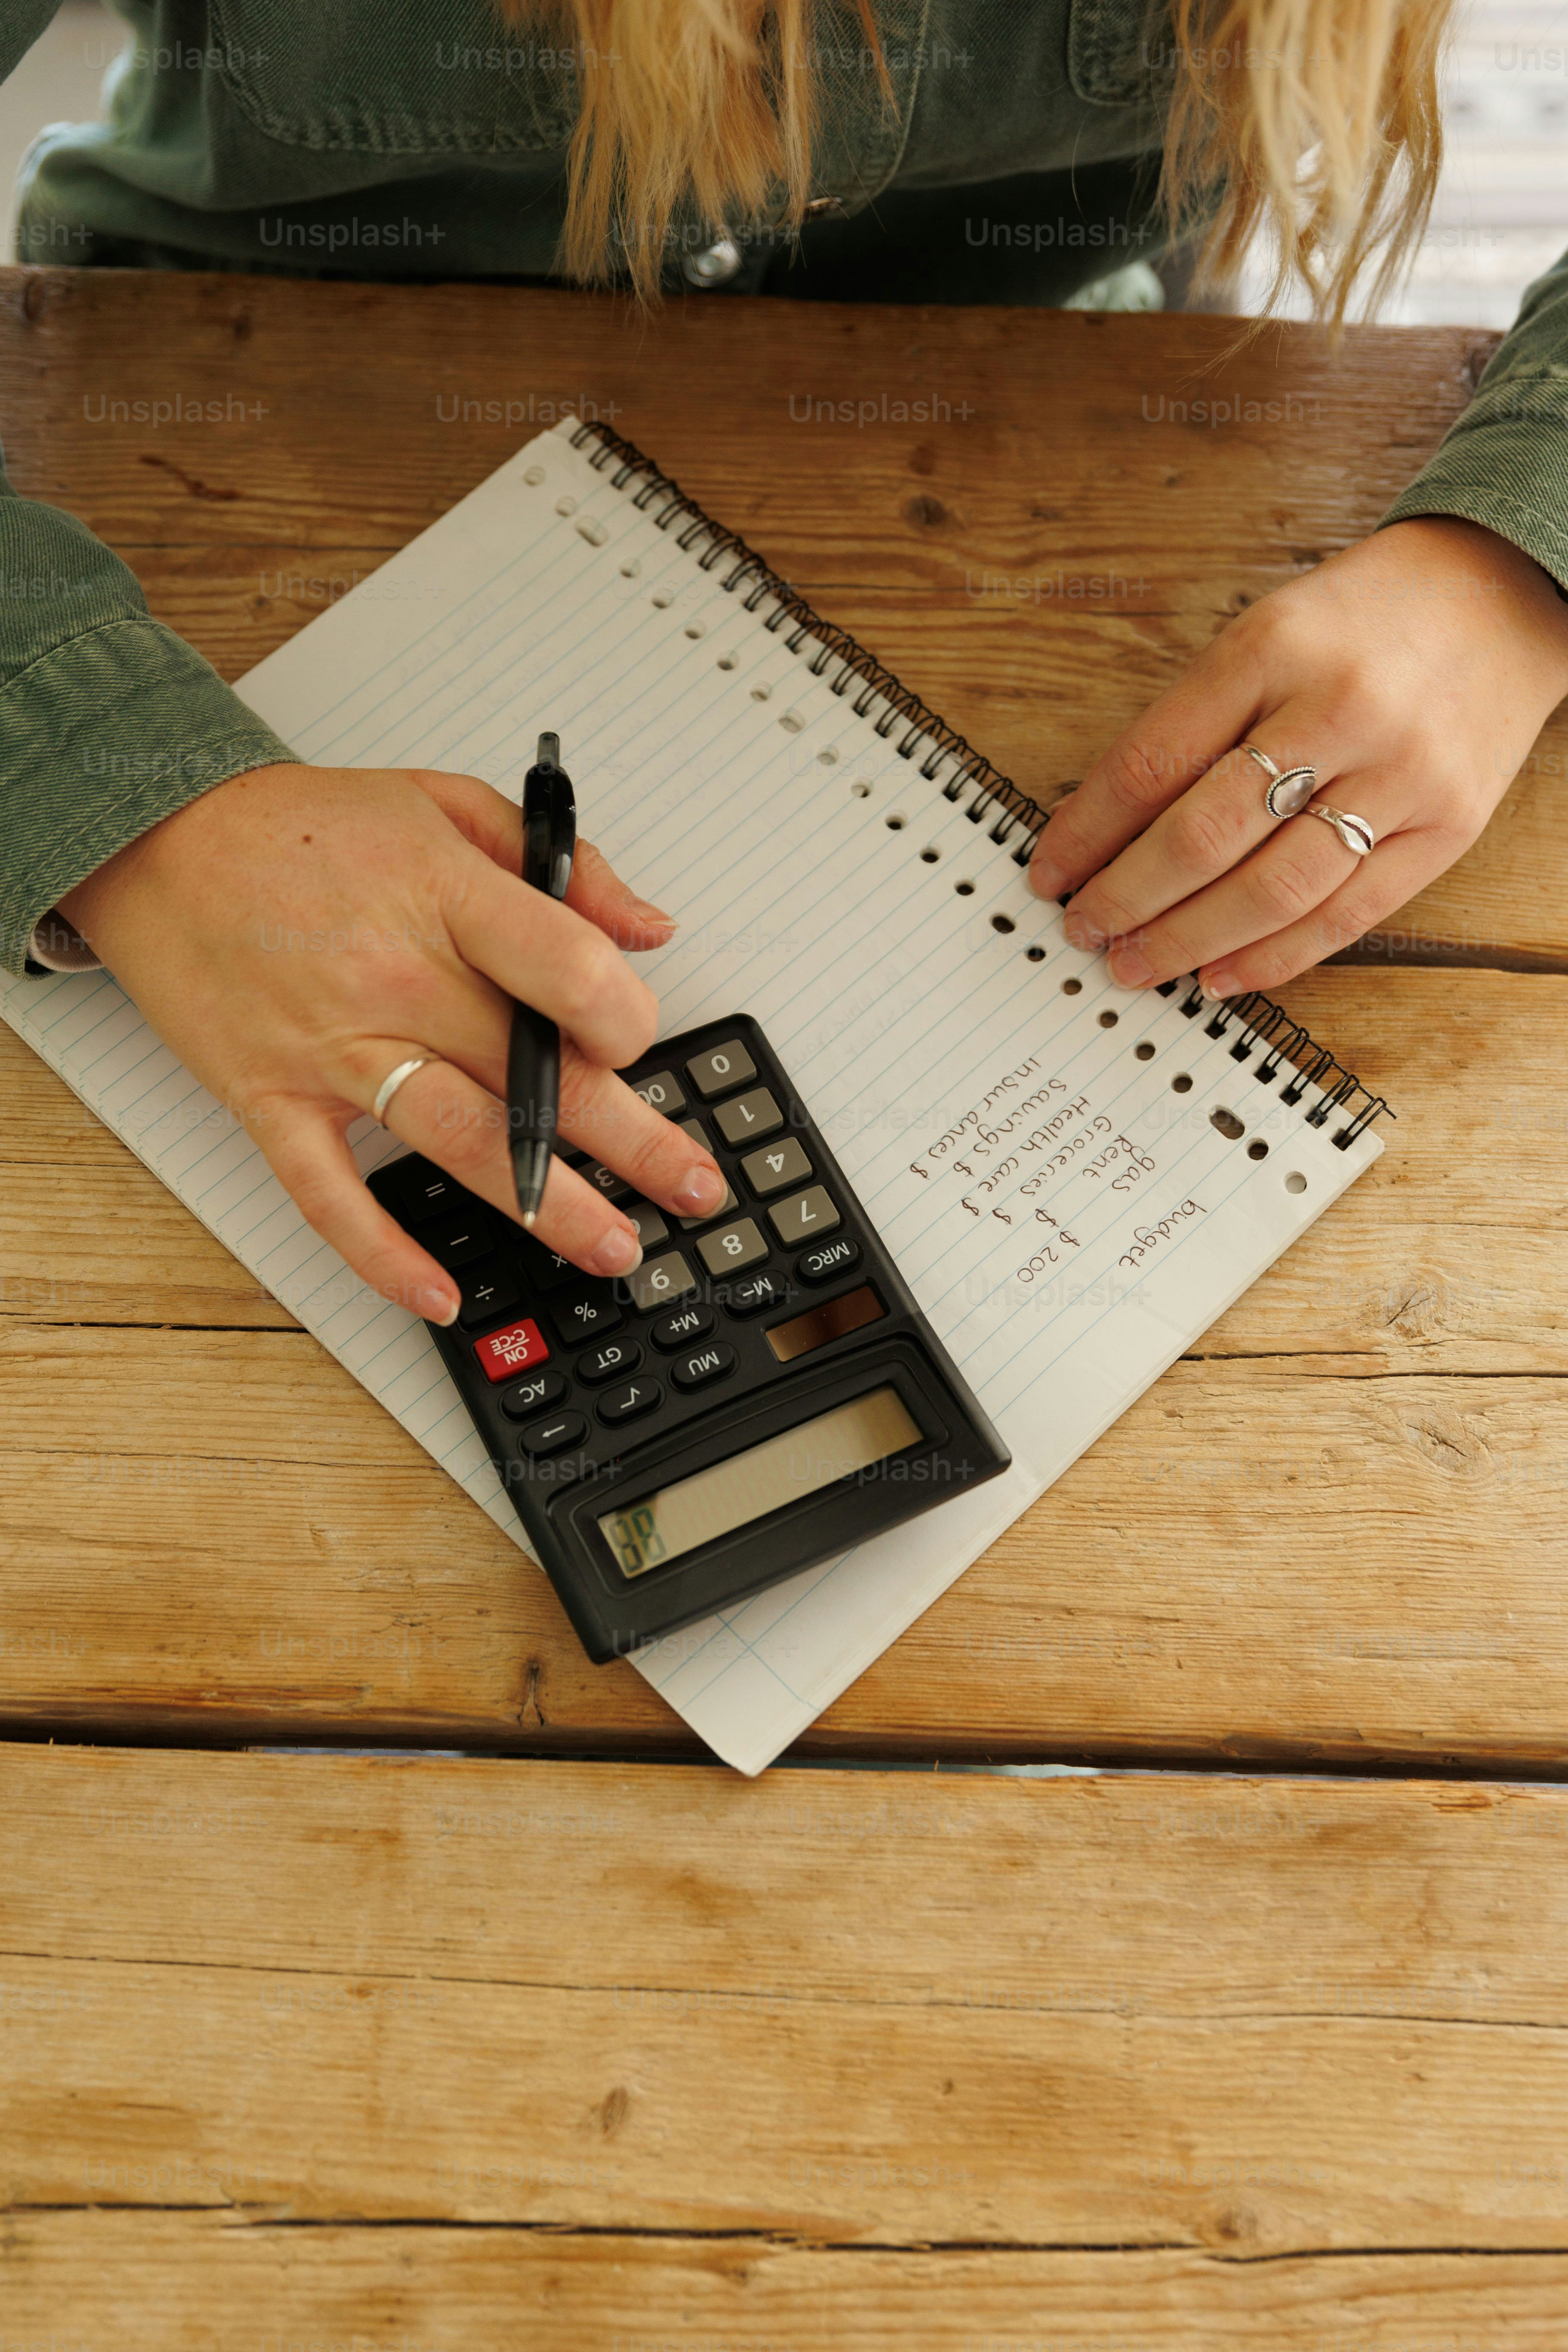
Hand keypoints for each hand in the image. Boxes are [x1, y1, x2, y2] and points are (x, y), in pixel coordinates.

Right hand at [59, 761, 726, 1322]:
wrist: (157, 838)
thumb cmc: (302, 827)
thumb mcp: (446, 802)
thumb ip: (562, 864)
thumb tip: (649, 928)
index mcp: (446, 900)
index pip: (570, 973)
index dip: (627, 1017)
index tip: (640, 1041)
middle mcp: (396, 981)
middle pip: (538, 1079)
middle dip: (634, 1144)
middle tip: (694, 1192)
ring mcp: (333, 1050)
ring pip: (463, 1145)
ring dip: (548, 1209)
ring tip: (615, 1248)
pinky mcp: (273, 1100)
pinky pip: (330, 1196)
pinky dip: (383, 1254)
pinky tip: (441, 1296)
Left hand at [1028, 518, 1567, 995]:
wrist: (1499, 592)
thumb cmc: (1361, 620)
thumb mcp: (1263, 634)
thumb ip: (1194, 722)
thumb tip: (1109, 830)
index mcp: (1272, 649)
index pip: (1153, 762)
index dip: (1088, 832)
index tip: (1048, 873)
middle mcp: (1339, 711)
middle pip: (1205, 835)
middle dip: (1128, 897)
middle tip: (1085, 931)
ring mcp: (1401, 774)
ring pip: (1272, 888)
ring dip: (1189, 940)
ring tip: (1137, 963)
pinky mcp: (1446, 827)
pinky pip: (1346, 914)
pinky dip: (1273, 957)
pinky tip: (1220, 975)